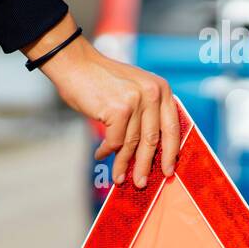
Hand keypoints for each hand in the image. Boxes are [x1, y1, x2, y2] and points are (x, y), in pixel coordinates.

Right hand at [23, 14, 179, 187]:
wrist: (76, 64)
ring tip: (118, 177)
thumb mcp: (134, 89)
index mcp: (161, 89)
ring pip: (132, 144)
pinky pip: (115, 141)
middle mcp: (153, 94)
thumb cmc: (102, 81)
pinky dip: (107, 151)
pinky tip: (100, 154)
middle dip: (146, 165)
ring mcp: (137, 101)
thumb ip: (146, 113)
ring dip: (122, 163)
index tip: (168, 171)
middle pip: (153, 140)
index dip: (171, 152)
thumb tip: (149, 152)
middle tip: (141, 183)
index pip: (172, 127)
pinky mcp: (119, 109)